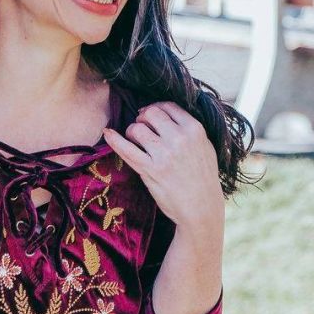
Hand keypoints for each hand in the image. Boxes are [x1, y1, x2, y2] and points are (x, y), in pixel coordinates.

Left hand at [102, 101, 223, 229]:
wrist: (202, 207)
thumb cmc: (203, 177)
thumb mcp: (205, 147)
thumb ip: (189, 129)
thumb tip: (167, 114)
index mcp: (194, 129)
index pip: (168, 106)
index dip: (155, 108)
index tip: (149, 115)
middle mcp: (179, 138)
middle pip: (150, 113)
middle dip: (142, 118)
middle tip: (141, 128)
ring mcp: (164, 154)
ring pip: (137, 128)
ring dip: (132, 132)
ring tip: (135, 141)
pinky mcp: (150, 170)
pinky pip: (126, 149)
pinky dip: (114, 139)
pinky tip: (107, 133)